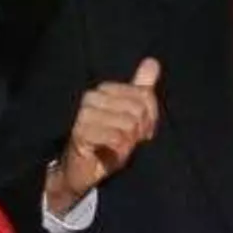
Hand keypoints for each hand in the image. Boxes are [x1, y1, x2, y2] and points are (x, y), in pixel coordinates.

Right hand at [47, 58, 160, 216]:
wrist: (81, 171)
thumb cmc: (106, 143)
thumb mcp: (129, 116)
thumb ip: (141, 89)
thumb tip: (152, 62)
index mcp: (104, 90)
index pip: (144, 96)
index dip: (149, 118)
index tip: (139, 132)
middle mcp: (92, 97)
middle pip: (138, 109)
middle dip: (139, 131)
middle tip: (128, 142)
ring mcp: (84, 114)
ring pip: (128, 124)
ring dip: (128, 142)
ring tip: (118, 149)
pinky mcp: (80, 132)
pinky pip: (115, 137)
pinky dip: (119, 150)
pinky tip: (110, 154)